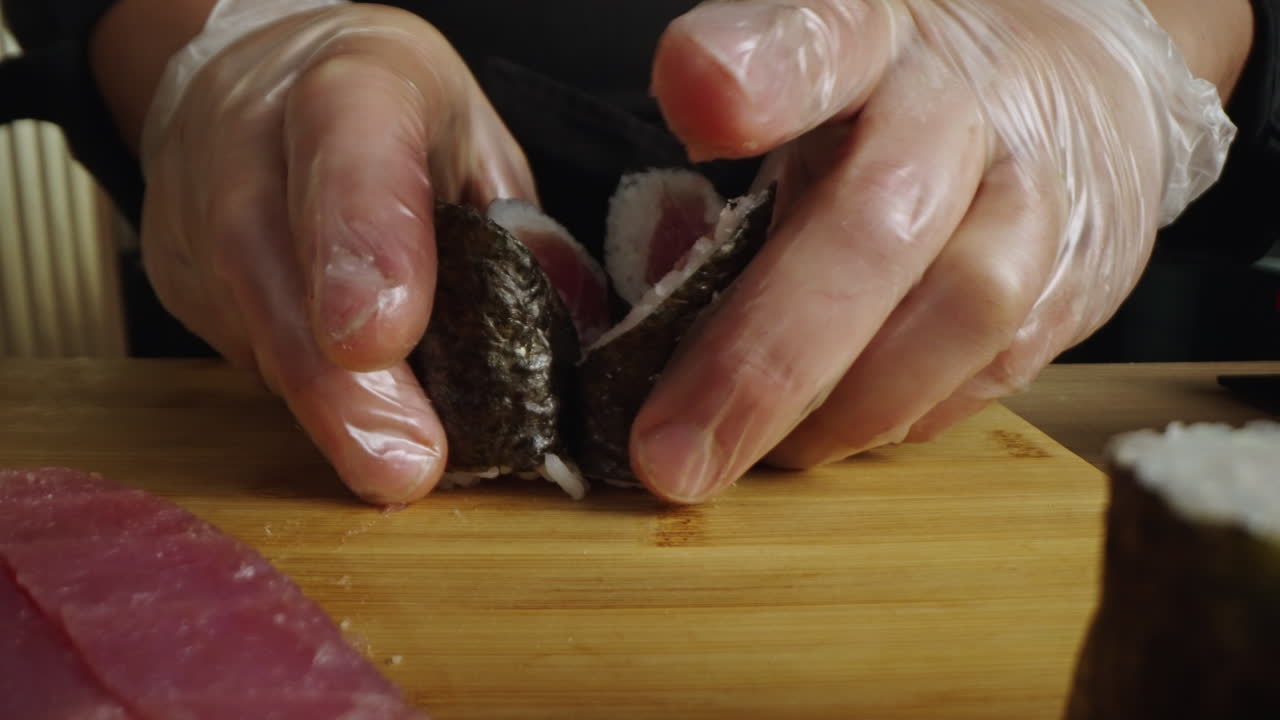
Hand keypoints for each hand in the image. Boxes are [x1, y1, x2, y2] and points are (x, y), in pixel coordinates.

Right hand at [139, 3, 534, 502]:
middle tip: (400, 461)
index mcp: (356, 80)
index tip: (377, 336)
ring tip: (391, 463)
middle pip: (265, 250)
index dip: (361, 232)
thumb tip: (563, 320)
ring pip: (246, 321)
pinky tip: (353, 412)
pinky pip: (242, 351)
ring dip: (322, 408)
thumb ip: (508, 218)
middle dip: (332, 376)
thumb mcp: (468, 133)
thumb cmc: (387, 114)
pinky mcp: (176, 275)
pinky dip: (304, 395)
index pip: (350, 133)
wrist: (249, 79)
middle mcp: (254, 135)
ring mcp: (197, 206)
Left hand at [636, 0, 1241, 501]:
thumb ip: (732, 155)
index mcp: (869, 35)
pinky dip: (908, 414)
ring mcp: (1033, 192)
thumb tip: (655, 280)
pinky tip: (847, 428)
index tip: (694, 93)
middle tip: (670, 455)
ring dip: (845, 408)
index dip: (761, 70)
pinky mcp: (1080, 276)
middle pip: (876, 220)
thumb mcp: (812, 79)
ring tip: (763, 454)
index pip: (819, 37)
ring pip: (960, 308)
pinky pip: (996, 369)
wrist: (1078, 86)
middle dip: (766, 356)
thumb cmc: (901, 98)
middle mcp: (960, 104)